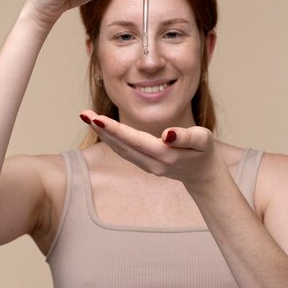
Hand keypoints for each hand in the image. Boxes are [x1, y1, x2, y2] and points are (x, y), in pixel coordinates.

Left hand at [80, 110, 226, 188]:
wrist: (203, 174)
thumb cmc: (204, 152)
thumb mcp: (203, 140)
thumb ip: (186, 136)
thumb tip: (166, 134)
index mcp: (164, 155)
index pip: (134, 140)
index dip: (114, 129)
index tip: (97, 118)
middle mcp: (152, 163)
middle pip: (122, 145)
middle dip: (102, 129)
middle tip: (83, 114)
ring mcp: (147, 166)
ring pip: (120, 149)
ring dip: (103, 134)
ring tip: (88, 117)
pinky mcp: (144, 164)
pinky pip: (124, 152)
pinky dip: (111, 139)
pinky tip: (102, 129)